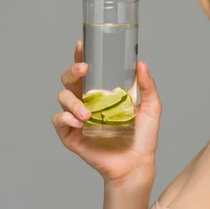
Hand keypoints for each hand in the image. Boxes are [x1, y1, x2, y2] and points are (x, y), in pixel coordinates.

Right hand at [52, 40, 161, 182]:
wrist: (137, 164)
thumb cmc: (143, 137)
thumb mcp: (150, 108)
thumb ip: (147, 86)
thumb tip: (141, 64)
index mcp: (101, 94)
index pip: (87, 72)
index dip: (80, 56)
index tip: (82, 44)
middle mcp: (87, 103)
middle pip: (69, 81)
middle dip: (72, 72)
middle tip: (83, 70)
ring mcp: (77, 119)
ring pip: (62, 99)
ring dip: (72, 102)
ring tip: (87, 114)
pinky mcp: (71, 136)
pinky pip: (59, 121)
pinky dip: (65, 118)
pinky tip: (79, 122)